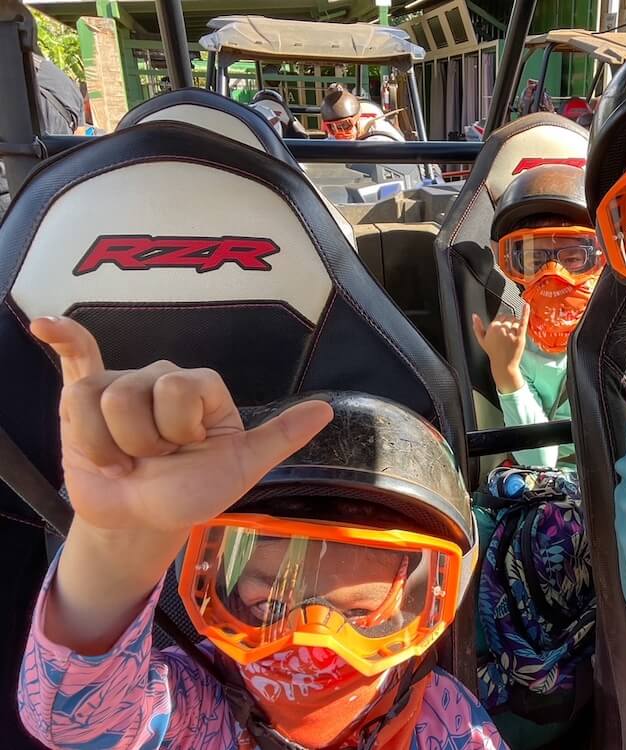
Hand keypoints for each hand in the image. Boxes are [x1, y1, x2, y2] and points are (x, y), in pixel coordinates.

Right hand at [34, 316, 332, 533]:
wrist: (142, 519)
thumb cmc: (193, 490)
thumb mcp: (242, 467)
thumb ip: (280, 436)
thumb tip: (327, 410)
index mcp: (199, 386)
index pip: (179, 389)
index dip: (177, 429)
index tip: (187, 450)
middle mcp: (159, 376)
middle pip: (132, 395)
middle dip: (140, 442)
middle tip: (152, 460)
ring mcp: (120, 383)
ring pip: (94, 401)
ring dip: (106, 447)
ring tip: (124, 459)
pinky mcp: (85, 396)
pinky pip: (75, 357)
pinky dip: (61, 338)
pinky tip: (45, 323)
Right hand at [472, 305, 529, 393]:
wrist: (503, 365)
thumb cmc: (493, 352)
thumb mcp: (481, 340)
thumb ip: (477, 327)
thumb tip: (474, 316)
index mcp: (492, 328)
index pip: (500, 317)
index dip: (502, 323)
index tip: (502, 330)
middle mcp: (501, 329)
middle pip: (508, 318)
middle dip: (509, 324)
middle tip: (508, 335)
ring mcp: (511, 333)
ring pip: (516, 321)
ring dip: (516, 326)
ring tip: (513, 336)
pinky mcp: (520, 337)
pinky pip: (523, 321)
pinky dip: (525, 312)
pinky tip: (526, 306)